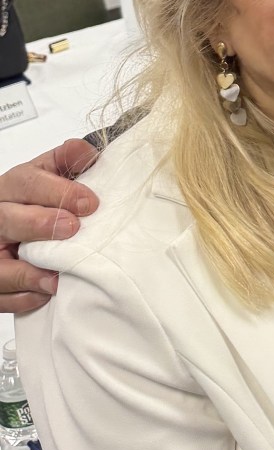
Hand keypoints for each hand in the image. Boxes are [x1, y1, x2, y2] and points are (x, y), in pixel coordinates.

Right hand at [0, 140, 98, 313]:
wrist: (14, 221)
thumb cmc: (36, 199)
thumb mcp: (49, 173)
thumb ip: (68, 161)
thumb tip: (89, 152)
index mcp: (10, 188)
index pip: (26, 183)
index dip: (58, 192)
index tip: (89, 202)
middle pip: (7, 220)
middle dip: (40, 225)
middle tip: (72, 229)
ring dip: (27, 273)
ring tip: (56, 277)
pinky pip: (0, 296)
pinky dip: (22, 298)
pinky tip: (46, 293)